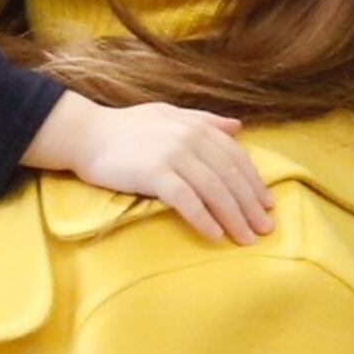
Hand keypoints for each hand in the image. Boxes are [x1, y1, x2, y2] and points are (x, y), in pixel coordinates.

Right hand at [26, 93, 275, 243]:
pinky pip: (187, 201)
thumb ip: (205, 121)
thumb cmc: (126, 127)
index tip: (267, 204)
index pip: (236, 157)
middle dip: (251, 205)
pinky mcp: (154, 173)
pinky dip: (205, 219)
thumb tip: (239, 127)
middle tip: (265, 229)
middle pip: (230, 176)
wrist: (86, 134)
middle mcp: (189, 138)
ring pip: (214, 190)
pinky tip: (216, 235)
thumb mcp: (169, 115)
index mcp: (196, 126)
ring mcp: (172, 155)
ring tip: (247, 238)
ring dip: (234, 217)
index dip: (254, 182)